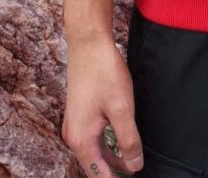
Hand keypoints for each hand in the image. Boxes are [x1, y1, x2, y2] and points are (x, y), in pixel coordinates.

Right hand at [61, 30, 144, 176]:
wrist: (88, 42)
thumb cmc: (104, 72)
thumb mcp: (122, 108)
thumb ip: (128, 140)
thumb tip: (134, 166)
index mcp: (81, 139)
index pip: (98, 175)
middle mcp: (73, 135)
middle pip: (94, 166)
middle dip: (113, 173)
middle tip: (134, 172)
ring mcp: (74, 123)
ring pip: (94, 152)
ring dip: (111, 160)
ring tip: (131, 165)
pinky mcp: (79, 113)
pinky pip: (92, 139)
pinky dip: (106, 146)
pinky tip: (120, 143)